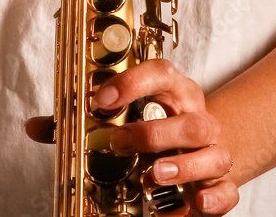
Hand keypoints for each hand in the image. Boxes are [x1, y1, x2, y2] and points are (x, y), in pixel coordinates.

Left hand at [92, 59, 238, 215]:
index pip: (161, 74)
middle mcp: (198, 120)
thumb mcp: (134, 116)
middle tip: (120, 143)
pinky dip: (214, 198)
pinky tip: (197, 201)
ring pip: (214, 156)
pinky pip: (227, 191)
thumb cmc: (160, 127)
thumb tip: (49, 126)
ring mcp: (213, 151)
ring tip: (155, 174)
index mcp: (176, 93)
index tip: (101, 100)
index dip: (132, 82)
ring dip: (185, 167)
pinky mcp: (220, 184)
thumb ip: (101, 119)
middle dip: (155, 135)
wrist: (198, 148)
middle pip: (191, 123)